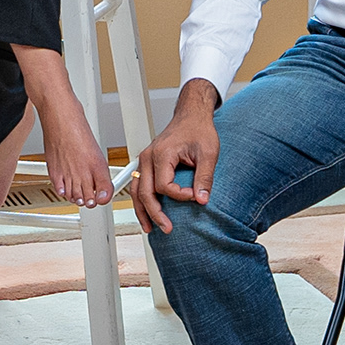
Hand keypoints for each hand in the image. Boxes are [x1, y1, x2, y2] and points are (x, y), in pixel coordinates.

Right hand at [133, 82, 220, 234]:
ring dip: (143, 211)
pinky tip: (147, 213)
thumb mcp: (208, 152)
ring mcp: (145, 160)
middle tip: (167, 228)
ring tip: (150, 228)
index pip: (163, 185)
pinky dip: (142, 201)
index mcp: (162, 154)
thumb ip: (204, 177)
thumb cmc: (198, 130)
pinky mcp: (148, 164)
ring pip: (136, 191)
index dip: (179, 195)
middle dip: (155, 213)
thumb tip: (202, 199)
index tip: (193, 196)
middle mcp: (148, 157)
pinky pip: (139, 185)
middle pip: (144, 192)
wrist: (192, 116)